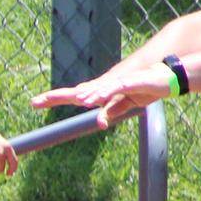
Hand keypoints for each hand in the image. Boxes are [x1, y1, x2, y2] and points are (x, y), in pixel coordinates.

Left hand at [31, 65, 171, 125]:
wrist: (165, 78)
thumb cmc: (143, 90)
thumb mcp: (125, 105)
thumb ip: (112, 111)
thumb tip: (100, 122)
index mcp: (101, 92)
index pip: (74, 95)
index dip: (55, 99)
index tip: (35, 103)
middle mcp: (104, 86)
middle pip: (77, 91)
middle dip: (57, 96)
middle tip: (36, 101)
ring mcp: (117, 83)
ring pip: (95, 90)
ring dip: (81, 96)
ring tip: (64, 104)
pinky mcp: (131, 83)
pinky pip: (116, 88)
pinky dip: (105, 92)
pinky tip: (95, 98)